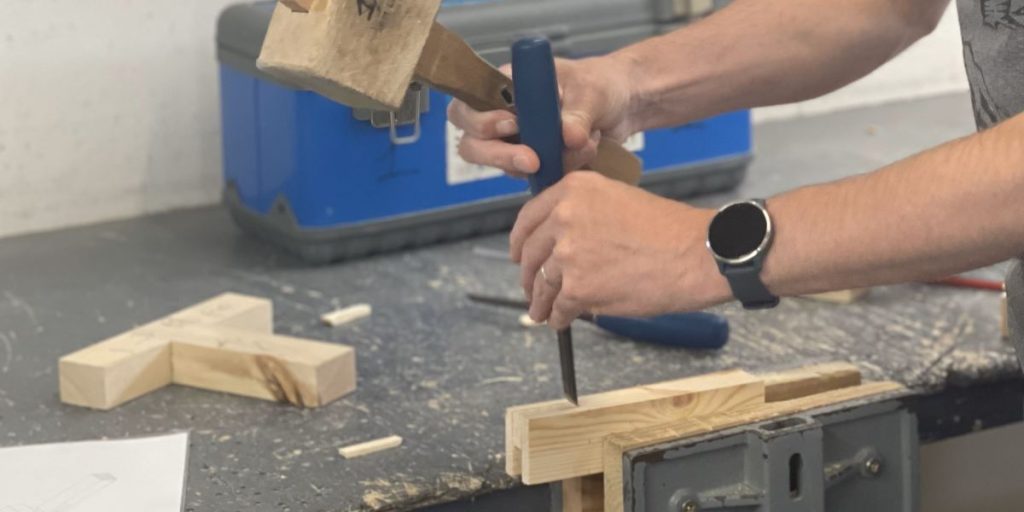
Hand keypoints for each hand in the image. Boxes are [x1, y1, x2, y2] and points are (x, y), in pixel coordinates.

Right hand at [447, 55, 636, 177]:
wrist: (623, 105)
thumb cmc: (600, 84)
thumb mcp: (592, 92)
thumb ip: (578, 114)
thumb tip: (568, 137)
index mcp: (505, 86)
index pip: (467, 105)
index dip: (479, 120)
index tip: (513, 125)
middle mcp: (502, 116)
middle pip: (472, 144)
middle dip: (499, 155)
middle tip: (532, 160)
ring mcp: (516, 143)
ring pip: (502, 166)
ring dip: (540, 163)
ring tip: (582, 146)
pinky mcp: (534, 164)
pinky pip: (533, 179)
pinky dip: (558, 172)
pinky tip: (585, 153)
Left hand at [511, 172, 731, 328]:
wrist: (697, 253)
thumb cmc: (670, 230)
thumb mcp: (619, 200)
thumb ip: (584, 215)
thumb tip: (561, 242)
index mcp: (573, 190)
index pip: (529, 218)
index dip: (520, 241)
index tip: (519, 255)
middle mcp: (564, 217)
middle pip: (531, 253)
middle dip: (528, 274)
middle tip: (530, 287)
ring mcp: (569, 254)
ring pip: (542, 283)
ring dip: (539, 301)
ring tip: (541, 311)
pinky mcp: (579, 288)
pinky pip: (559, 307)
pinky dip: (558, 317)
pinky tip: (561, 321)